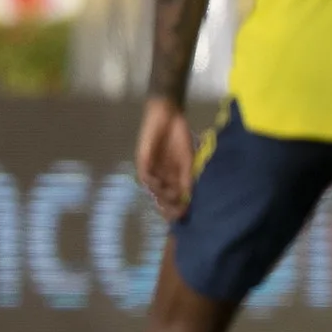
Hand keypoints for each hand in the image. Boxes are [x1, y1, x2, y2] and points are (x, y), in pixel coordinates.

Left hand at [135, 96, 194, 220]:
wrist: (169, 117)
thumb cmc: (180, 136)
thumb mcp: (188, 159)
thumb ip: (187, 178)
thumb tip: (188, 197)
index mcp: (173, 177)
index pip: (174, 197)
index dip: (178, 207)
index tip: (184, 214)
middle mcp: (161, 176)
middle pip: (162, 197)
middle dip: (168, 207)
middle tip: (175, 212)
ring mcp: (151, 170)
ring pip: (153, 189)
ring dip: (161, 195)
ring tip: (170, 196)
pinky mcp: (142, 161)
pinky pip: (144, 175)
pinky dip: (150, 182)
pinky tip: (158, 183)